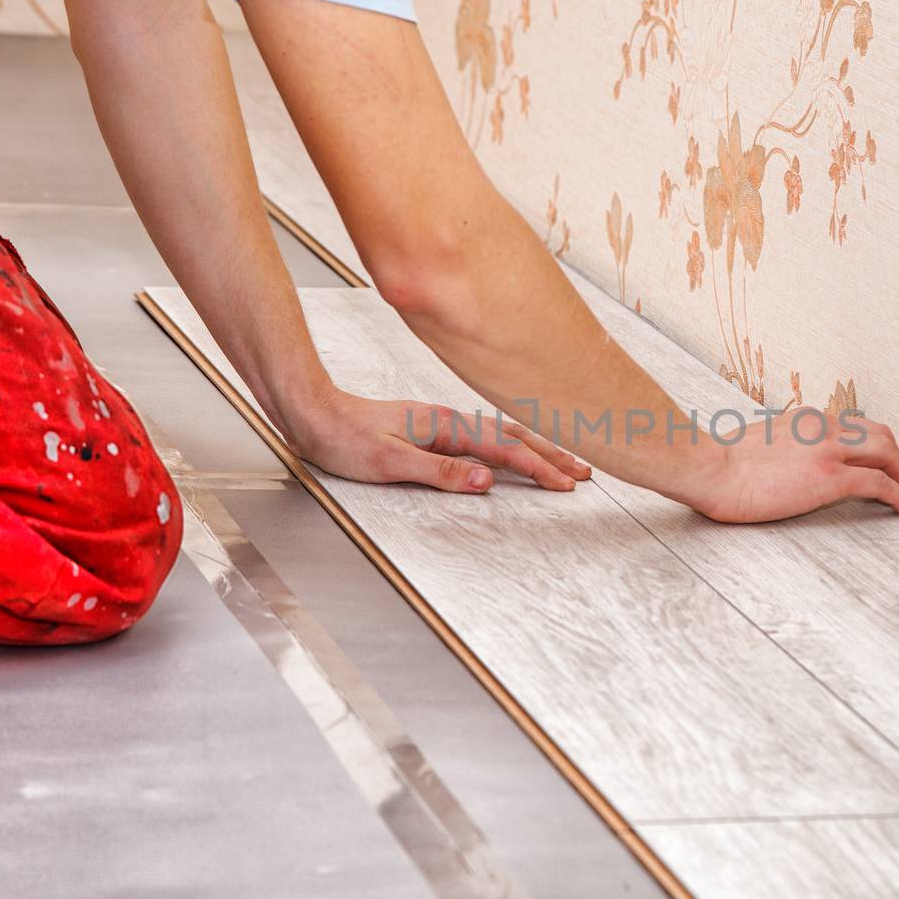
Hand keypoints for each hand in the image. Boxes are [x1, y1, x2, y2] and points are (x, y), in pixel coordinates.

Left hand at [283, 387, 591, 492]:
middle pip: (514, 437)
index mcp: (446, 428)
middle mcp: (450, 421)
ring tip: (563, 460)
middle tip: (584, 472)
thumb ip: (441, 472)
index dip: (539, 468)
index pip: (504, 451)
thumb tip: (486, 480)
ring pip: (503, 434)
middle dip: (552, 454)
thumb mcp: (390, 463)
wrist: (313, 414)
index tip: (567, 484)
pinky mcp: (435, 429)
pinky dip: (513, 443)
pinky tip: (516, 450)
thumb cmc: (344, 439)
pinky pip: (486, 435)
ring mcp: (444, 423)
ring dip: (537, 448)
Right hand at [682, 409, 898, 522]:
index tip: (879, 461)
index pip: (854, 426)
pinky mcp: (830, 477)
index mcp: (806, 419)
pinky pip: (879, 484)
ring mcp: (829, 449)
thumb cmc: (720, 463)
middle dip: (897, 457)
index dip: (873, 445)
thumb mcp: (760, 441)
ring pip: (887, 453)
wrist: (709, 469)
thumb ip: (782, 445)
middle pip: (880, 434)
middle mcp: (823, 426)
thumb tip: (785, 462)